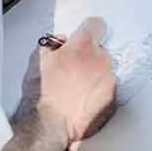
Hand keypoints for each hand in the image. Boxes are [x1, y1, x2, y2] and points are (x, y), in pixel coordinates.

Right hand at [24, 17, 117, 143]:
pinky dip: (98, 97)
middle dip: (89, 60)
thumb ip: (52, 45)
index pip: (96, 25)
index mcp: (83, 46)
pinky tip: (82, 104)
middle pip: (101, 52)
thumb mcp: (38, 59)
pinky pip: (108, 93)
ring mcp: (110, 82)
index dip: (89, 31)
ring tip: (76, 93)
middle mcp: (101, 60)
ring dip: (94, 79)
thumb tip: (61, 44)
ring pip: (105, 73)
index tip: (85, 38)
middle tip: (73, 73)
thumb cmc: (41, 93)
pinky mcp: (113, 102)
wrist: (48, 125)